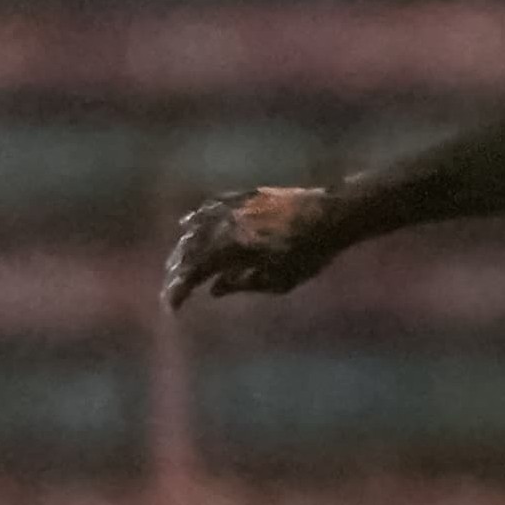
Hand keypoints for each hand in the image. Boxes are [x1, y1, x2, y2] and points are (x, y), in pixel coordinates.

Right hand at [162, 184, 350, 307]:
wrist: (332, 215)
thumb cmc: (311, 253)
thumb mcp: (280, 280)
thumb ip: (243, 284)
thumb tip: (213, 289)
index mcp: (232, 248)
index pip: (193, 272)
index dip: (179, 291)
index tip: (172, 308)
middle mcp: (226, 225)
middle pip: (189, 250)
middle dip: (177, 272)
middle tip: (172, 291)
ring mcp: (233, 207)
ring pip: (196, 228)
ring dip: (183, 248)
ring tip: (177, 265)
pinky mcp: (243, 196)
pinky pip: (210, 207)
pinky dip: (196, 219)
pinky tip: (187, 224)